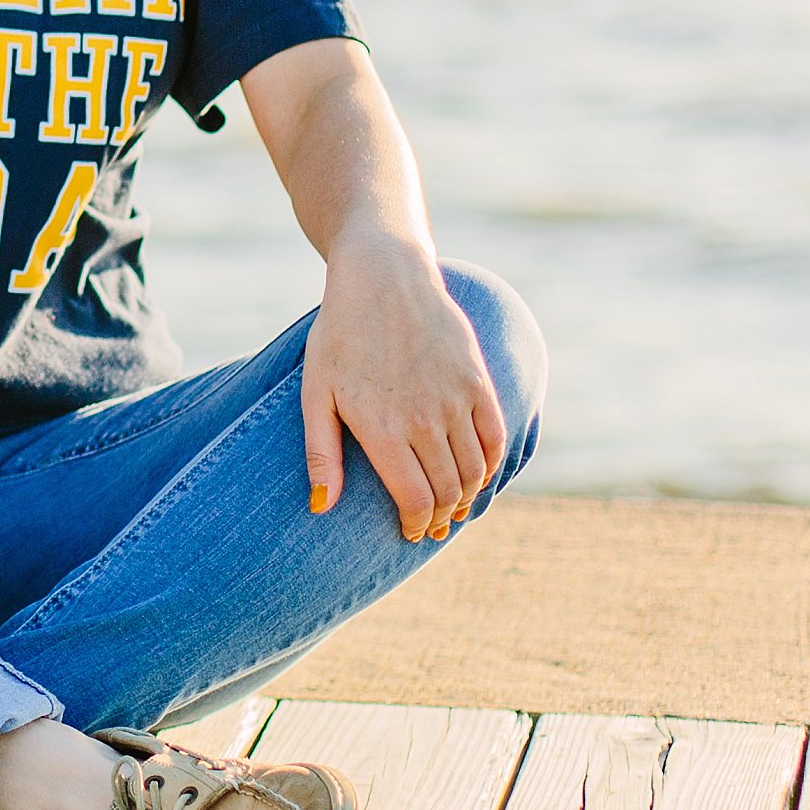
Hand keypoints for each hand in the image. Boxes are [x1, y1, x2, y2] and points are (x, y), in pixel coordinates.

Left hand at [301, 226, 504, 542]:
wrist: (383, 276)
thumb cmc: (340, 334)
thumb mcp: (316, 391)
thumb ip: (321, 453)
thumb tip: (321, 507)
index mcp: (382, 427)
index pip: (415, 500)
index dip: (417, 524)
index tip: (412, 533)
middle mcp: (424, 418)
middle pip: (448, 491)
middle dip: (441, 517)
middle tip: (433, 527)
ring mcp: (455, 398)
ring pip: (474, 470)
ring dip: (468, 497)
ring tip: (454, 507)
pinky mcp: (477, 380)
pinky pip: (494, 437)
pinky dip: (491, 465)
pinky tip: (479, 476)